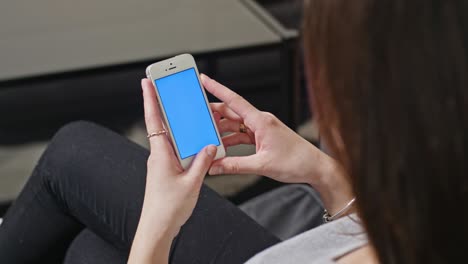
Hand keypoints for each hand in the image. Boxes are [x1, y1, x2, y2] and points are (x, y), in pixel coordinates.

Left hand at [129, 79, 216, 263]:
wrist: (157, 228)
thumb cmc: (169, 208)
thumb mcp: (192, 183)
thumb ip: (202, 161)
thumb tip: (210, 145)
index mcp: (160, 154)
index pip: (154, 120)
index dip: (150, 99)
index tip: (148, 82)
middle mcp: (157, 155)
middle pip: (160, 124)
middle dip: (162, 104)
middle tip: (166, 87)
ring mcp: (160, 163)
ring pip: (168, 137)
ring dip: (175, 124)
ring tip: (185, 112)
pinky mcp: (164, 171)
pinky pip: (174, 150)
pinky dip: (181, 142)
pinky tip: (193, 142)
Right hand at [201, 74, 353, 214]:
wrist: (315, 168)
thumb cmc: (296, 162)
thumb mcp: (261, 165)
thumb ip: (234, 166)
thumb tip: (215, 166)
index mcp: (261, 121)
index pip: (234, 100)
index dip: (217, 88)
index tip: (204, 79)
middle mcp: (261, 121)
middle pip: (232, 112)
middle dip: (213, 113)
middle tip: (197, 114)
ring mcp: (262, 129)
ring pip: (236, 124)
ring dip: (222, 130)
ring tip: (207, 135)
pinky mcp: (264, 137)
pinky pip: (242, 134)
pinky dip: (231, 140)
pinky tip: (222, 147)